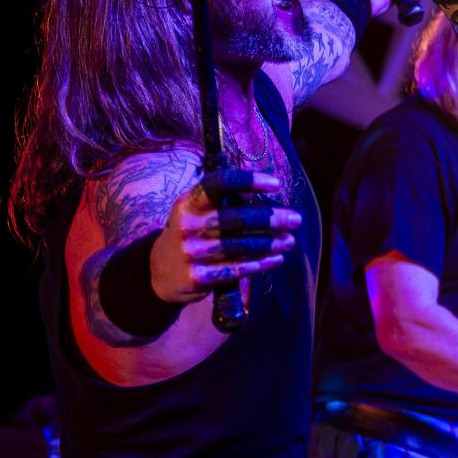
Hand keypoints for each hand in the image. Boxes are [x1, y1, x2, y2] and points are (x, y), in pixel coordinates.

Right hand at [150, 169, 300, 302]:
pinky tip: (277, 258)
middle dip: (270, 219)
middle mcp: (188, 226)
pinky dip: (260, 264)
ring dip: (270, 243)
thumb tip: (262, 192)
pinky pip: (236, 269)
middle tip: (296, 219)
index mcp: (188, 203)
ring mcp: (191, 252)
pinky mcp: (198, 277)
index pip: (218, 184)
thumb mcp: (196, 212)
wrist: (161, 272)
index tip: (276, 183)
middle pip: (236, 219)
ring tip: (289, 240)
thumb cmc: (191, 234)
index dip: (248, 181)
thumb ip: (223, 202)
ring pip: (239, 247)